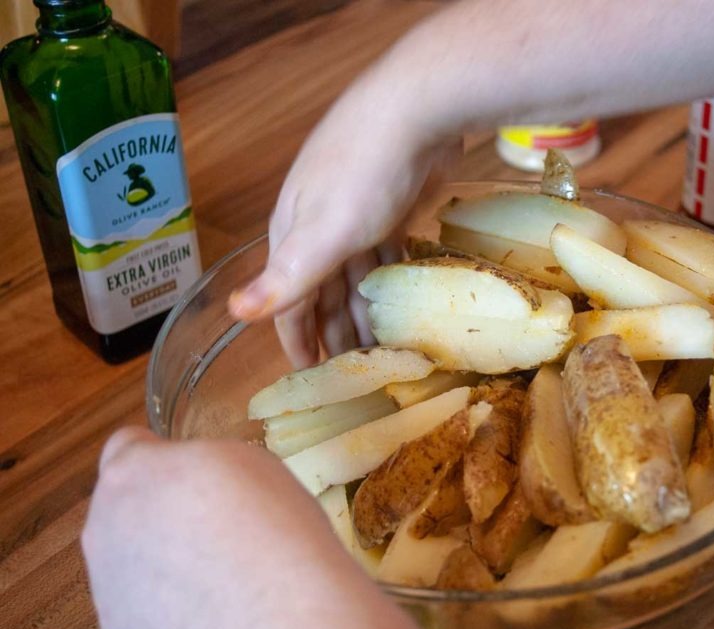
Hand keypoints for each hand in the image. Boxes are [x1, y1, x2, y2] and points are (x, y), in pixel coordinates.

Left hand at [83, 428, 470, 628]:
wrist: (282, 622)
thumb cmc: (275, 530)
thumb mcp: (246, 462)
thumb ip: (198, 465)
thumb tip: (192, 483)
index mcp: (132, 473)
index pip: (126, 448)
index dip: (160, 457)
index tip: (189, 472)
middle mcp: (104, 529)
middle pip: (123, 509)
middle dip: (161, 513)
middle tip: (217, 527)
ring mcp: (107, 590)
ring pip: (130, 564)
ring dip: (164, 563)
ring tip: (224, 576)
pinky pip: (143, 613)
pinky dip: (171, 612)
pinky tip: (215, 614)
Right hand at [228, 68, 456, 367]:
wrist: (417, 109)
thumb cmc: (364, 171)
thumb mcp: (323, 232)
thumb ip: (286, 277)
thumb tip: (235, 313)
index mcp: (293, 235)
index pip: (289, 300)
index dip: (296, 339)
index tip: (310, 373)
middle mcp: (320, 227)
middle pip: (324, 293)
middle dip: (334, 332)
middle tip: (355, 372)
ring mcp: (357, 215)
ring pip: (357, 277)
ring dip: (365, 312)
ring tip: (383, 349)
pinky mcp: (393, 206)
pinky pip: (385, 256)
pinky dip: (389, 282)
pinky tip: (401, 303)